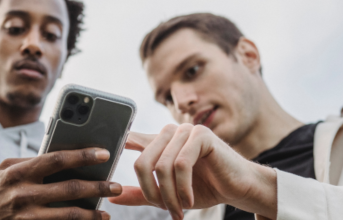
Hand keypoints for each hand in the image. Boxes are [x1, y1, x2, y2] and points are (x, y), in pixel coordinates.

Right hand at [0, 148, 120, 219]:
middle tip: (117, 186)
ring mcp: (26, 217)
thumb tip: (64, 155)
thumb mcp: (5, 170)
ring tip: (106, 213)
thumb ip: (32, 162)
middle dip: (98, 187)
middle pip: (70, 189)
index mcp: (18, 172)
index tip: (104, 153)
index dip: (83, 155)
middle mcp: (23, 194)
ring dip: (92, 214)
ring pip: (68, 215)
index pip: (56, 159)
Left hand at [111, 124, 276, 219]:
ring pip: (162, 166)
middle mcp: (169, 133)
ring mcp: (185, 131)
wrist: (238, 188)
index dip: (118, 146)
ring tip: (178, 210)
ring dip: (169, 195)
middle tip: (163, 209)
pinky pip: (181, 164)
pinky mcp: (201, 136)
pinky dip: (182, 188)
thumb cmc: (204, 188)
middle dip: (151, 192)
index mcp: (159, 142)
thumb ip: (141, 193)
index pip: (131, 141)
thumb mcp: (168, 194)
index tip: (104, 157)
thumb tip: (112, 196)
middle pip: (143, 161)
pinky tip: (189, 201)